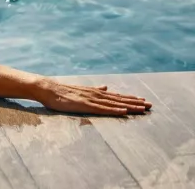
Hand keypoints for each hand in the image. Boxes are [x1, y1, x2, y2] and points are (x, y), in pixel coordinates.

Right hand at [34, 80, 150, 115]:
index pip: (116, 96)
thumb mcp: (81, 90)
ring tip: (142, 108)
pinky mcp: (85, 105)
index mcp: (95, 92)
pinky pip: (103, 109)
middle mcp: (96, 94)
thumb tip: (105, 87)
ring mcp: (91, 99)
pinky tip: (124, 111)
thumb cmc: (61, 92)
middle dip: (135, 102)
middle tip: (150, 105)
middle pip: (119, 99)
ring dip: (129, 106)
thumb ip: (94, 89)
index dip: (130, 98)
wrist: (47, 89)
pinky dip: (114, 110)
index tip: (143, 100)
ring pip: (114, 103)